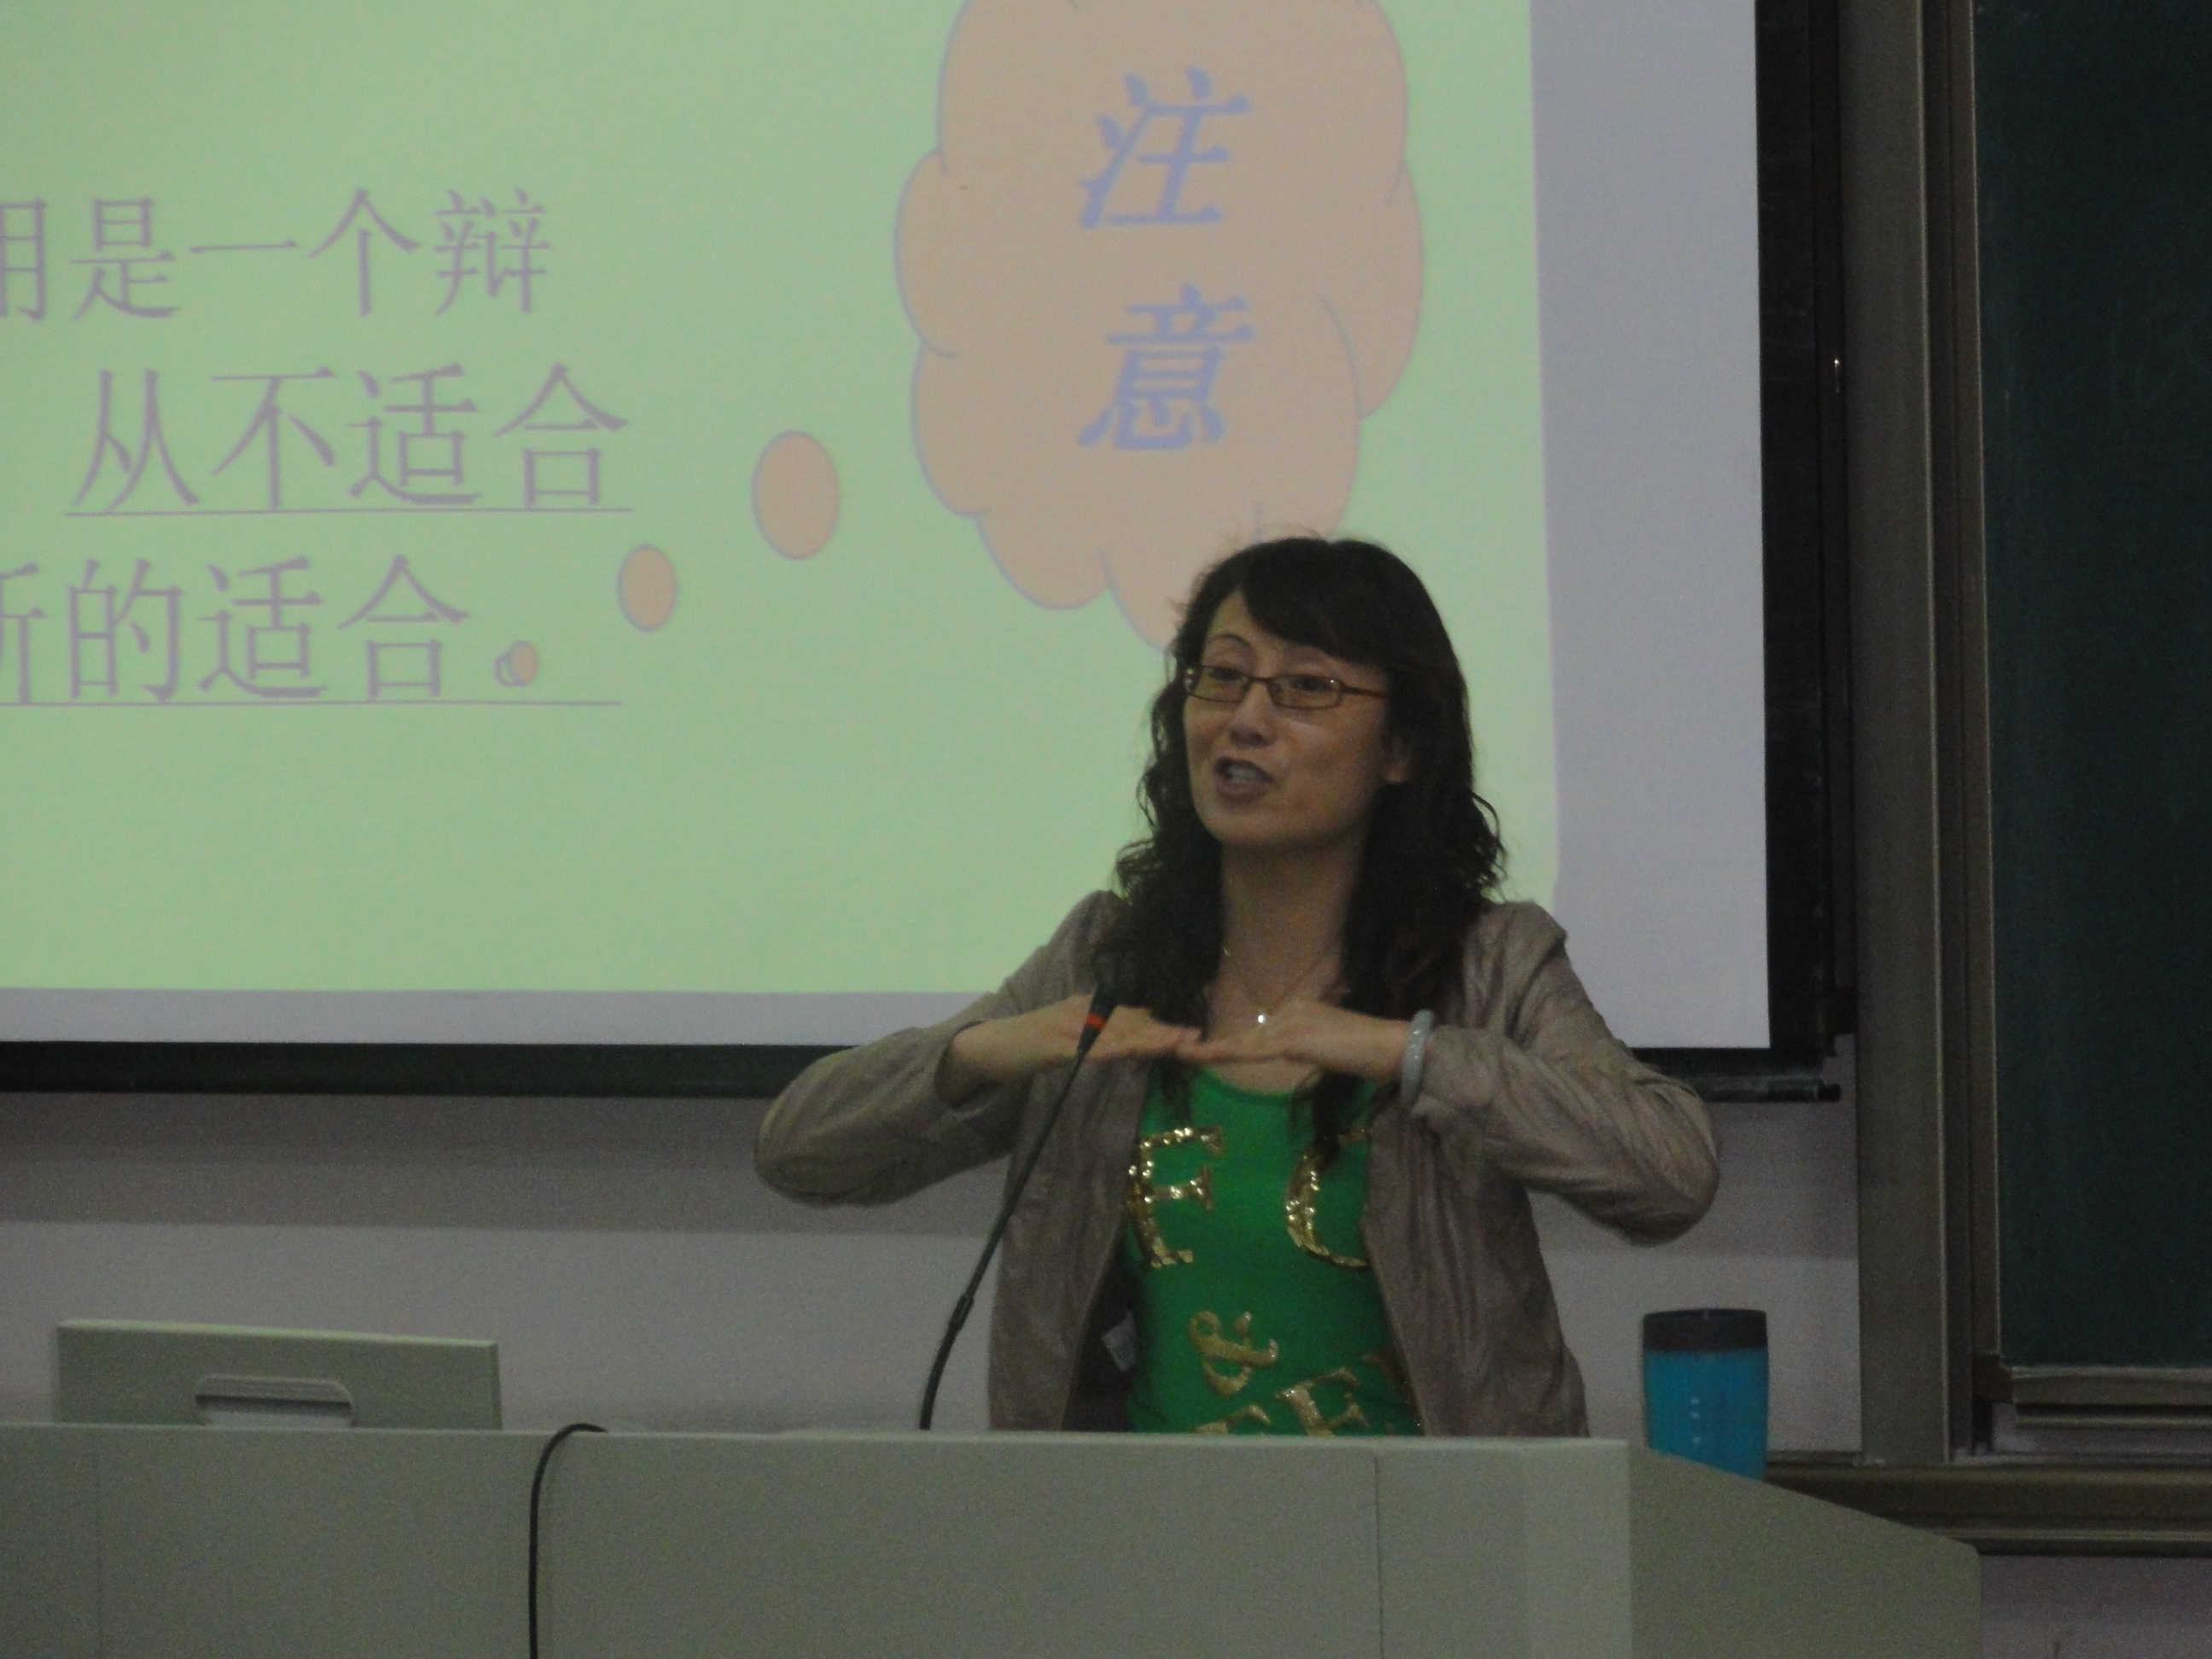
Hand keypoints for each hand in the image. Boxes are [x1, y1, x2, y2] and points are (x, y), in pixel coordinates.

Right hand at [936, 994, 1201, 1102]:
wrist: (986, 1047)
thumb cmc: (1029, 1044)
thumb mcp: (1071, 1032)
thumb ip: (1103, 1029)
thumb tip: (1142, 1021)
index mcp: (1088, 1008)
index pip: (1132, 1016)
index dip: (1162, 1025)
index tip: (1193, 1033)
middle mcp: (1082, 1011)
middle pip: (1131, 1022)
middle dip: (1164, 1031)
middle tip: (1197, 1039)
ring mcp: (1068, 1026)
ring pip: (1116, 1034)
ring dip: (1148, 1038)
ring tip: (1177, 1043)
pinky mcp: (1054, 1046)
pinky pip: (1089, 1050)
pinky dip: (1113, 1050)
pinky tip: (1131, 1052)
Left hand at [1173, 1000, 1409, 1085]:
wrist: (1391, 1048)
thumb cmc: (1369, 1055)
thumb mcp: (1331, 1051)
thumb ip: (1308, 1049)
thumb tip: (1294, 1054)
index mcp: (1299, 1012)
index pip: (1256, 1031)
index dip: (1227, 1042)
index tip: (1201, 1047)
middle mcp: (1291, 1011)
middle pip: (1243, 1035)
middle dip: (1211, 1046)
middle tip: (1178, 1050)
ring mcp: (1291, 1022)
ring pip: (1241, 1042)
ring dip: (1208, 1051)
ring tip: (1177, 1053)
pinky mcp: (1292, 1038)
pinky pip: (1250, 1049)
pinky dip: (1222, 1053)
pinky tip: (1200, 1056)